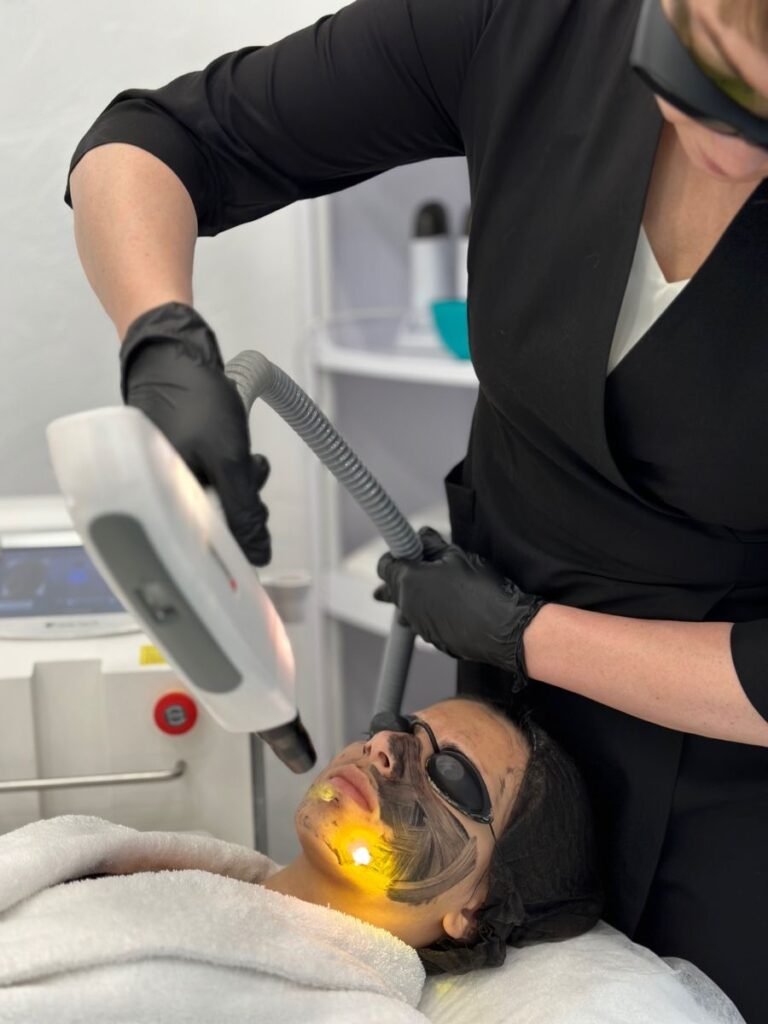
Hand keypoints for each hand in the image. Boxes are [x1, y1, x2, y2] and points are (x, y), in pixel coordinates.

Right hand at [120, 302, 270, 565]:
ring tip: (250, 458)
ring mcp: (168, 479)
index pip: (202, 545)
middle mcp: (157, 497)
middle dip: (243, 502)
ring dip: (242, 483)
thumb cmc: (193, 400)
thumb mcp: (229, 460)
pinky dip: (230, 469)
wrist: (173, 354)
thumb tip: (258, 554)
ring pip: (216, 500)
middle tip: (253, 474)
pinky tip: (238, 449)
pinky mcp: (178, 463)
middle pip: (211, 523)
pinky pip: (210, 479)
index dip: (236, 540)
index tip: (258, 530)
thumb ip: (243, 510)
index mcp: (158, 504)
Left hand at [375, 527, 544, 689]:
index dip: (396, 555)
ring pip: (408, 608)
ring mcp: (419, 626)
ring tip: (434, 588)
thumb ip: (433, 545)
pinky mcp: (434, 641)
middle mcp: (407, 606)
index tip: (407, 551)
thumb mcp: (457, 556)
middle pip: (392, 589)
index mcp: (408, 581)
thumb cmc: (481, 590)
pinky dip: (431, 613)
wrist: (505, 629)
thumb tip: (422, 536)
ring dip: (416, 597)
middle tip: (419, 567)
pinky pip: (424, 623)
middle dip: (402, 577)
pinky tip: (450, 607)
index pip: (385, 566)